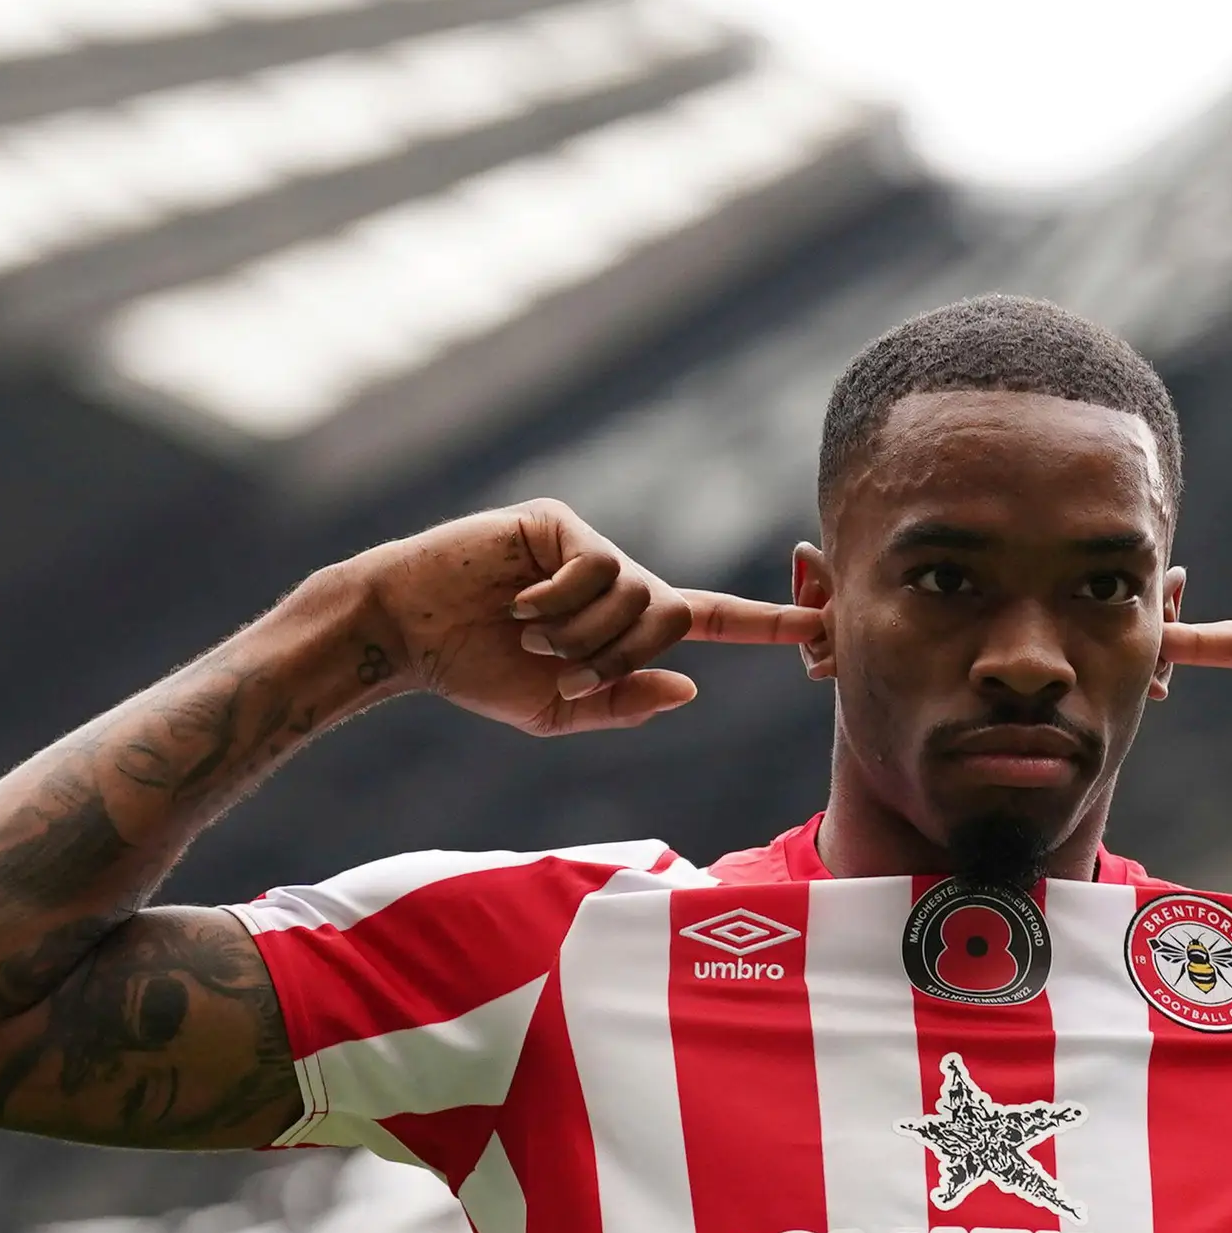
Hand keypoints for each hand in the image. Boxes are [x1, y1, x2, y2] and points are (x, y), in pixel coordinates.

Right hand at [351, 500, 816, 738]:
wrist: (407, 633)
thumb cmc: (473, 673)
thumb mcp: (554, 711)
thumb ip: (621, 701)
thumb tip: (689, 683)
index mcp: (620, 624)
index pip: (707, 620)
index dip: (765, 622)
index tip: (823, 623)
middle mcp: (614, 577)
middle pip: (670, 616)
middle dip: (618, 655)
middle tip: (560, 665)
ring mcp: (588, 545)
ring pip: (636, 594)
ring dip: (582, 634)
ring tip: (527, 633)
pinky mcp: (558, 521)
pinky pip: (596, 568)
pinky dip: (557, 603)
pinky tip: (515, 604)